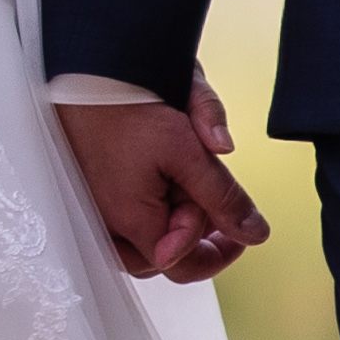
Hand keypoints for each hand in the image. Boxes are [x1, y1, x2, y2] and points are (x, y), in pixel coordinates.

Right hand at [62, 85, 268, 284]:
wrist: (84, 74)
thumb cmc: (127, 106)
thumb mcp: (188, 150)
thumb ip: (222, 195)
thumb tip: (255, 232)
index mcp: (133, 222)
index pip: (185, 265)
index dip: (219, 249)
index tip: (240, 226)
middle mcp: (106, 227)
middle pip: (161, 260)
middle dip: (195, 238)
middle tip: (218, 211)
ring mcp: (93, 214)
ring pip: (140, 247)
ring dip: (171, 227)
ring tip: (190, 194)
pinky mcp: (87, 198)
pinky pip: (120, 228)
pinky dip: (147, 216)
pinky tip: (162, 187)